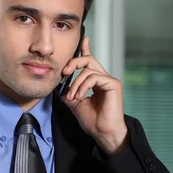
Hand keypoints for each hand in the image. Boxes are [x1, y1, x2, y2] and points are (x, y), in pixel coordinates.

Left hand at [61, 37, 128, 154]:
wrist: (102, 132)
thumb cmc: (93, 122)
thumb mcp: (75, 104)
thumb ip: (69, 93)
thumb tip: (58, 86)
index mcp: (96, 82)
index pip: (90, 62)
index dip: (85, 50)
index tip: (82, 40)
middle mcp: (103, 79)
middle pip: (88, 60)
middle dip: (73, 63)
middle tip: (64, 72)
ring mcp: (109, 80)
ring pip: (88, 69)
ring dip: (75, 83)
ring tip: (73, 97)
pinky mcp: (113, 84)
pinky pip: (94, 77)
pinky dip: (83, 86)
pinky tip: (80, 96)